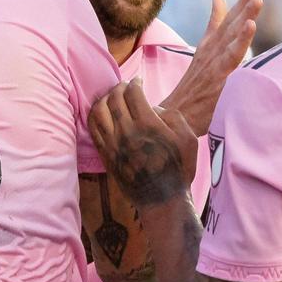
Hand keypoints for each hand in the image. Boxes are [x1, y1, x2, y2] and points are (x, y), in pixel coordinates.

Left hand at [90, 78, 197, 206]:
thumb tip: (152, 107)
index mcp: (148, 125)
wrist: (162, 200)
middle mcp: (127, 132)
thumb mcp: (189, 138)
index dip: (135, 82)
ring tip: (113, 97)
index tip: (139, 81)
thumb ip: (172, 116)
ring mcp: (113, 144)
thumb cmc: (178, 169)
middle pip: (115, 97)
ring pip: (99, 110)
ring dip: (106, 98)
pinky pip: (92, 127)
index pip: (133, 92)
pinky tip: (102, 112)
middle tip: (126, 86)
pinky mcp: (105, 155)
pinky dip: (95, 114)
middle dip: (120, 87)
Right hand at [162, 0, 261, 135]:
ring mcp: (213, 65)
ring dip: (244, 16)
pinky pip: (232, 56)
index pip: (223, 25)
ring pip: (232, 37)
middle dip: (243, 7)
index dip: (237, 7)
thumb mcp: (200, 63)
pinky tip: (250, 26)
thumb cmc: (189, 95)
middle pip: (229, 26)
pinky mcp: (217, 77)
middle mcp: (209, 54)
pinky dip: (241, 39)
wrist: (170, 120)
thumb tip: (215, 17)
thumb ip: (211, 38)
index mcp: (206, 51)